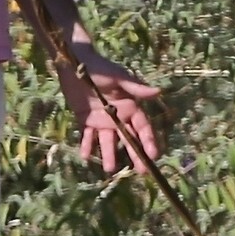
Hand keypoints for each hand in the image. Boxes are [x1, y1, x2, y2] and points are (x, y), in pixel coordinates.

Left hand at [57, 45, 163, 174]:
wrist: (75, 63)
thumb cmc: (99, 68)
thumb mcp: (118, 77)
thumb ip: (136, 87)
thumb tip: (159, 91)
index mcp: (129, 106)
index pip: (142, 127)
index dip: (148, 141)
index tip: (154, 155)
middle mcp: (118, 115)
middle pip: (128, 138)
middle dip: (134, 154)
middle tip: (140, 171)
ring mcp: (102, 119)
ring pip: (108, 141)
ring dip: (109, 154)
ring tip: (109, 169)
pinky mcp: (86, 119)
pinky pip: (87, 136)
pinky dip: (87, 145)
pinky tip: (85, 156)